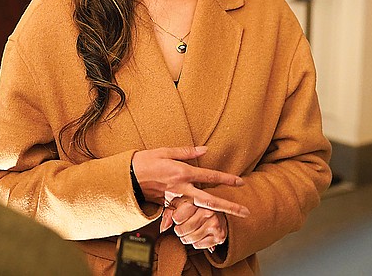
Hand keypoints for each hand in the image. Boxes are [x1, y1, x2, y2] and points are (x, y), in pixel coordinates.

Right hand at [131, 146, 249, 217]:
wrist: (125, 179)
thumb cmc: (144, 161)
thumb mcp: (164, 151)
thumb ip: (186, 152)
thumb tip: (205, 149)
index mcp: (182, 172)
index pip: (210, 176)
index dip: (227, 179)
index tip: (241, 183)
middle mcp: (182, 189)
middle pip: (210, 200)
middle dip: (229, 207)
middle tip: (246, 212)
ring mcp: (175, 200)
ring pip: (200, 210)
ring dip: (217, 216)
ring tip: (231, 220)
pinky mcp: (168, 207)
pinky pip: (185, 213)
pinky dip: (196, 218)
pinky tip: (206, 223)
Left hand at [160, 198, 227, 251]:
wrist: (220, 208)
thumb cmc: (196, 205)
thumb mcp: (181, 202)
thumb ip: (170, 211)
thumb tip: (163, 228)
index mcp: (197, 200)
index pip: (176, 217)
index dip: (176, 218)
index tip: (180, 215)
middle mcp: (207, 211)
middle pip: (181, 230)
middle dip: (180, 229)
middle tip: (185, 224)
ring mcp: (214, 224)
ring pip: (189, 239)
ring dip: (187, 237)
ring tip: (192, 229)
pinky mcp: (219, 236)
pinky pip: (198, 245)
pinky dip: (196, 242)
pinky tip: (201, 233)